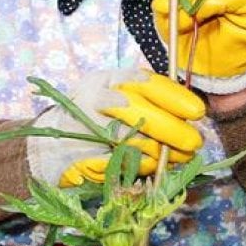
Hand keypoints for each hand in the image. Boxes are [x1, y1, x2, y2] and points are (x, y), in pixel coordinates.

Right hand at [26, 68, 205, 186]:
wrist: (47, 147)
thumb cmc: (90, 118)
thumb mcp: (112, 95)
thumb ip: (144, 97)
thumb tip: (187, 111)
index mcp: (104, 80)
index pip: (144, 82)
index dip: (174, 96)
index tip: (197, 111)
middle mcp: (93, 99)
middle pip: (140, 112)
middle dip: (172, 129)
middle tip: (194, 142)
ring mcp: (86, 128)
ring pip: (134, 139)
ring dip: (162, 151)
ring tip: (180, 156)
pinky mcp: (85, 156)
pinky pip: (122, 162)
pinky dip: (144, 166)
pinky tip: (155, 165)